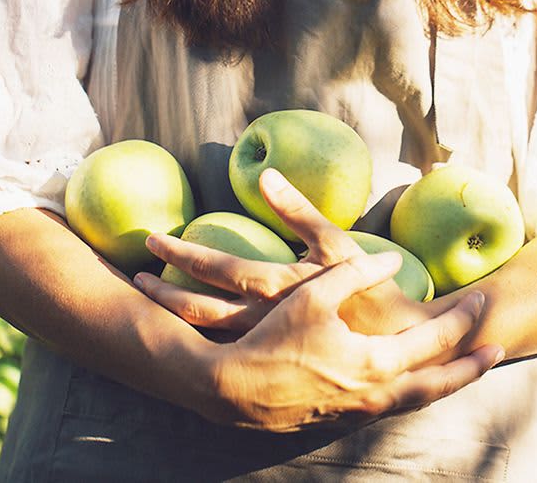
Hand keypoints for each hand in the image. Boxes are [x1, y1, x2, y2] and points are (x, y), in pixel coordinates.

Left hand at [135, 168, 453, 335]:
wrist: (398, 350)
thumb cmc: (372, 292)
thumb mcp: (337, 247)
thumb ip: (299, 210)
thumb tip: (263, 175)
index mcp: (276, 289)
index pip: (215, 268)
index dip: (180, 253)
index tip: (152, 241)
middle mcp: (262, 323)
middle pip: (197, 309)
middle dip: (162, 290)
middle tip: (137, 273)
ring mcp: (264, 347)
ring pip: (204, 334)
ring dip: (172, 314)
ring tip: (149, 295)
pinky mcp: (271, 361)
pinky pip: (223, 349)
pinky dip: (195, 337)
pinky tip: (180, 328)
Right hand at [188, 252, 503, 431]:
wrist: (233, 391)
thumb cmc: (272, 339)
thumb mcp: (314, 294)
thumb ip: (357, 272)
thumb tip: (391, 260)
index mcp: (376, 363)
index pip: (436, 341)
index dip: (463, 319)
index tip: (483, 301)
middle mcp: (377, 396)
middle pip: (440, 385)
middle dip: (470, 368)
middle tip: (496, 351)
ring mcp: (361, 414)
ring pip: (416, 401)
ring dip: (443, 384)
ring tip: (462, 371)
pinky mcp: (342, 421)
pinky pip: (390, 408)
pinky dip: (410, 394)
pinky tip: (411, 385)